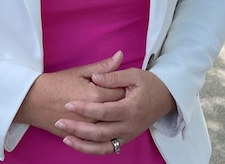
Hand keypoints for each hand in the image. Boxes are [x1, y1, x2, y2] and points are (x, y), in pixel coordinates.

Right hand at [14, 51, 125, 136]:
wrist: (32, 100)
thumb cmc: (56, 83)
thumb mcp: (80, 72)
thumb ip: (103, 67)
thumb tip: (120, 55)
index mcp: (95, 95)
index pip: (121, 92)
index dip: (123, 87)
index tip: (122, 84)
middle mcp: (93, 114)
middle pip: (118, 109)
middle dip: (121, 102)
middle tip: (117, 95)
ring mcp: (87, 128)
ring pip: (110, 124)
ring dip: (112, 117)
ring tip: (108, 107)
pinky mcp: (80, 136)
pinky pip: (98, 136)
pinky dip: (102, 129)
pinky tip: (100, 120)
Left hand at [55, 64, 176, 154]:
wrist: (165, 98)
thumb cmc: (148, 84)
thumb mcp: (133, 75)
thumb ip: (113, 76)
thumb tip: (95, 77)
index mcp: (131, 108)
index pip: (104, 111)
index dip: (85, 109)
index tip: (69, 104)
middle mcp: (129, 126)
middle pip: (100, 132)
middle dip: (78, 128)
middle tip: (59, 121)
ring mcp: (127, 135)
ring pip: (102, 145)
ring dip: (82, 143)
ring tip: (65, 137)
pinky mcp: (125, 140)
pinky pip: (106, 149)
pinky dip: (91, 150)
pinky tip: (77, 143)